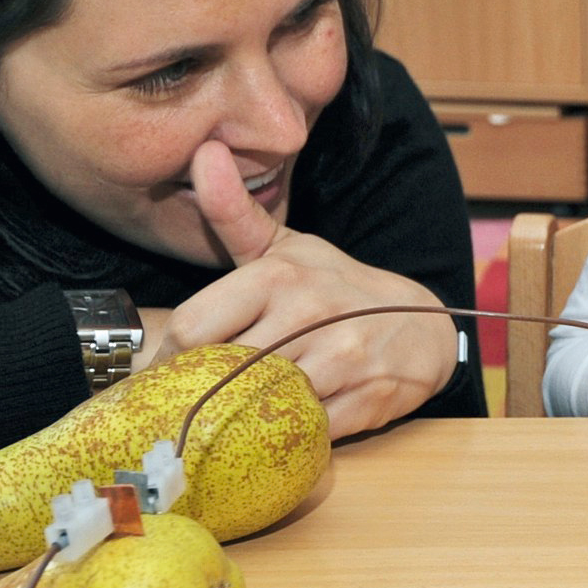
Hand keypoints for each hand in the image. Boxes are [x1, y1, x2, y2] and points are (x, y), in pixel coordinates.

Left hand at [152, 140, 458, 437]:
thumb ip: (233, 211)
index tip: (166, 375)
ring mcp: (343, 358)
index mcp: (278, 276)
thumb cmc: (336, 287)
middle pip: (222, 373)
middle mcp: (310, 313)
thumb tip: (205, 151)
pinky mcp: (367, 399)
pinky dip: (289, 436)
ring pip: (260, 405)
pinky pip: (306, 432)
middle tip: (191, 406)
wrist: (421, 324)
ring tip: (233, 420)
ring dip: (244, 418)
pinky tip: (283, 427)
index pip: (195, 328)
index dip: (169, 361)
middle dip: (203, 394)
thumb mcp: (285, 247)